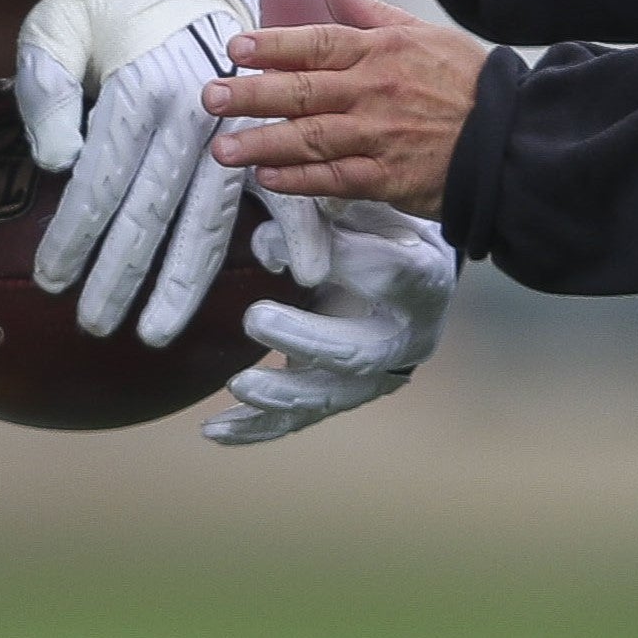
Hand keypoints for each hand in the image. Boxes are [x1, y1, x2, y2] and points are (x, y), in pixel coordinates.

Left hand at [18, 0, 331, 341]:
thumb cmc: (103, 4)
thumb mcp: (54, 27)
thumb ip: (46, 91)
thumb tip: (58, 164)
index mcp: (133, 90)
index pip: (97, 181)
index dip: (73, 236)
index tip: (51, 282)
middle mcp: (186, 113)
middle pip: (150, 211)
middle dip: (122, 275)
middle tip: (97, 327)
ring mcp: (229, 124)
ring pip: (208, 214)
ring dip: (186, 277)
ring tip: (162, 330)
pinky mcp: (258, 126)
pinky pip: (284, 183)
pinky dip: (298, 230)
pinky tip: (303, 277)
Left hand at [205, 0, 490, 216]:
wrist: (512, 137)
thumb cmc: (466, 82)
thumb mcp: (422, 34)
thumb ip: (370, 13)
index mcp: (381, 52)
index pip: (316, 43)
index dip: (272, 45)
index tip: (235, 48)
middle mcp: (375, 92)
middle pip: (302, 91)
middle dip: (251, 94)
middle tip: (210, 96)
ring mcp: (380, 137)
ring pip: (311, 139)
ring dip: (263, 144)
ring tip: (224, 148)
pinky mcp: (389, 178)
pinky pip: (337, 179)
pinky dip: (302, 180)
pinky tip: (270, 179)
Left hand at [207, 199, 455, 445]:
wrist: (409, 272)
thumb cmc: (381, 227)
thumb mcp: (365, 207)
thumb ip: (323, 217)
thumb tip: (265, 248)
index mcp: (424, 280)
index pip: (391, 272)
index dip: (346, 261)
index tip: (294, 245)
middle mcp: (408, 337)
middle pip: (359, 351)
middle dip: (305, 340)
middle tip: (255, 318)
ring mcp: (375, 377)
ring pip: (328, 396)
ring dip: (279, 394)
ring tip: (238, 383)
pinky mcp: (340, 397)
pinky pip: (297, 419)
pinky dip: (253, 427)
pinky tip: (213, 430)